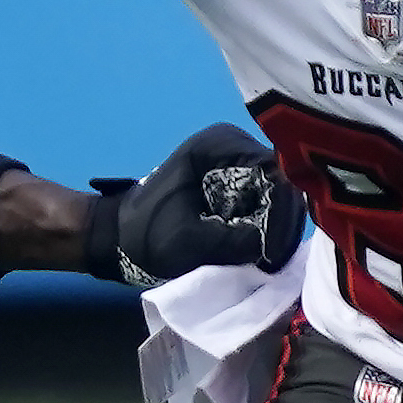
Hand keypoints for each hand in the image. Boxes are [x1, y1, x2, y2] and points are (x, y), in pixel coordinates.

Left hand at [86, 123, 307, 286]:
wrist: (119, 239)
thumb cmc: (147, 235)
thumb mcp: (191, 242)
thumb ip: (236, 241)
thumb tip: (277, 246)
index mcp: (220, 144)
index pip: (276, 172)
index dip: (281, 212)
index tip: (273, 250)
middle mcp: (236, 144)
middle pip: (283, 183)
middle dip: (279, 222)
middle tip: (269, 258)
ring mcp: (238, 162)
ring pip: (279, 196)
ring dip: (274, 227)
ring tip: (261, 256)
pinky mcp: (237, 182)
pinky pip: (267, 204)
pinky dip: (264, 227)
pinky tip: (253, 248)